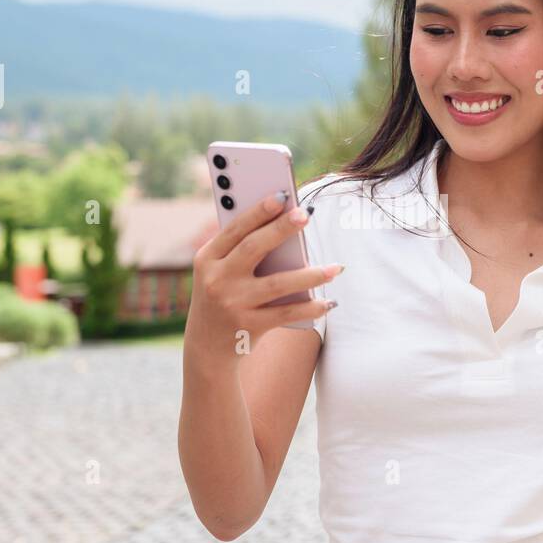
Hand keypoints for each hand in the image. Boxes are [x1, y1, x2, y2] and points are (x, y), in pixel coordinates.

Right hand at [187, 190, 341, 356]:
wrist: (206, 346)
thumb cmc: (222, 296)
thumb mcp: (218, 271)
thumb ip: (241, 249)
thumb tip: (285, 223)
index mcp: (207, 258)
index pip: (235, 229)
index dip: (258, 211)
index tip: (281, 195)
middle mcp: (216, 280)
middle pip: (253, 248)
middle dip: (281, 229)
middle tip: (306, 215)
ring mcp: (232, 304)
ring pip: (277, 283)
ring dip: (310, 275)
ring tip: (336, 268)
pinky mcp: (248, 326)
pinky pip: (286, 314)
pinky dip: (310, 307)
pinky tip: (328, 302)